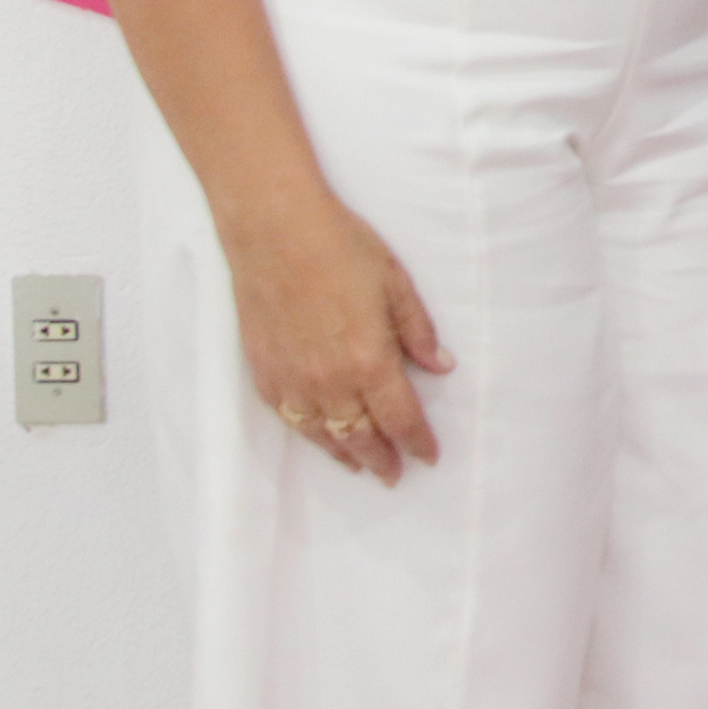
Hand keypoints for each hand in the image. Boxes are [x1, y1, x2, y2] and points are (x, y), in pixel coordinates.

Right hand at [223, 184, 451, 482]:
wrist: (275, 233)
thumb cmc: (341, 249)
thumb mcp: (396, 284)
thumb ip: (418, 332)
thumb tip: (442, 367)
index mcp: (370, 360)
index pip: (400, 418)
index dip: (417, 442)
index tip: (429, 456)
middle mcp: (330, 381)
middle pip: (361, 436)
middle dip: (382, 459)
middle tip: (394, 475)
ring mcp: (294, 380)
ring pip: (322, 435)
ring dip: (345, 454)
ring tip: (360, 466)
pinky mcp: (265, 373)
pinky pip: (290, 419)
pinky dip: (309, 435)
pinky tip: (319, 437)